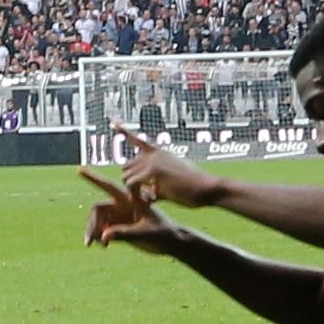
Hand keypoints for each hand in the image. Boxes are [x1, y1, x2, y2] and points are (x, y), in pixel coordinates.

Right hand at [78, 166, 175, 251]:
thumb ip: (124, 233)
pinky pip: (101, 230)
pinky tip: (104, 246)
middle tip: (89, 240)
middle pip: (98, 208)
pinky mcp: (118, 227)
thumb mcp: (145, 233)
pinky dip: (99, 238)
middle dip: (92, 223)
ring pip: (97, 220)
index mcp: (130, 199)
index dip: (92, 178)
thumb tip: (103, 236)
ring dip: (94, 232)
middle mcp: (122, 205)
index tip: (78, 170)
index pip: (109, 186)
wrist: (172, 242)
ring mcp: (119, 216)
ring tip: (100, 245)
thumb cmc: (163, 233)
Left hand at [108, 130, 225, 211]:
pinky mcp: (153, 171)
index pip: (137, 140)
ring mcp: (152, 161)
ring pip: (127, 178)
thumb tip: (147, 194)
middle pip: (127, 168)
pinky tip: (152, 201)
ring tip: (153, 199)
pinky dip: (137, 196)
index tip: (114, 122)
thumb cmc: (194, 189)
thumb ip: (157, 184)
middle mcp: (153, 155)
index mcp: (158, 153)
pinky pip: (133, 184)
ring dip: (134, 192)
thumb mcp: (173, 181)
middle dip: (132, 183)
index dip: (124, 131)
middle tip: (147, 196)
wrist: (209, 188)